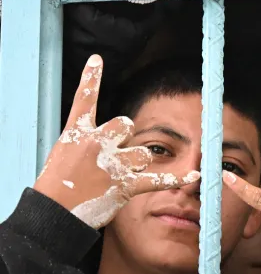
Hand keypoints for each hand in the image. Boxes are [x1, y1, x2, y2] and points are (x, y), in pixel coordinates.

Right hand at [34, 54, 199, 227]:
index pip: (84, 100)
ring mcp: (113, 164)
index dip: (91, 78)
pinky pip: (157, 178)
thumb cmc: (57, 187)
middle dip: (123, 138)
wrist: (55, 215)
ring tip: (116, 178)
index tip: (98, 59)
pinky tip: (194, 174)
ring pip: (143, 152)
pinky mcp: (125, 185)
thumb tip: (109, 137)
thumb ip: (86, 141)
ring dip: (136, 163)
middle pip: (126, 125)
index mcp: (77, 135)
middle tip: (109, 158)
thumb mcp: (64, 155)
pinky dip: (176, 177)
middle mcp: (97, 144)